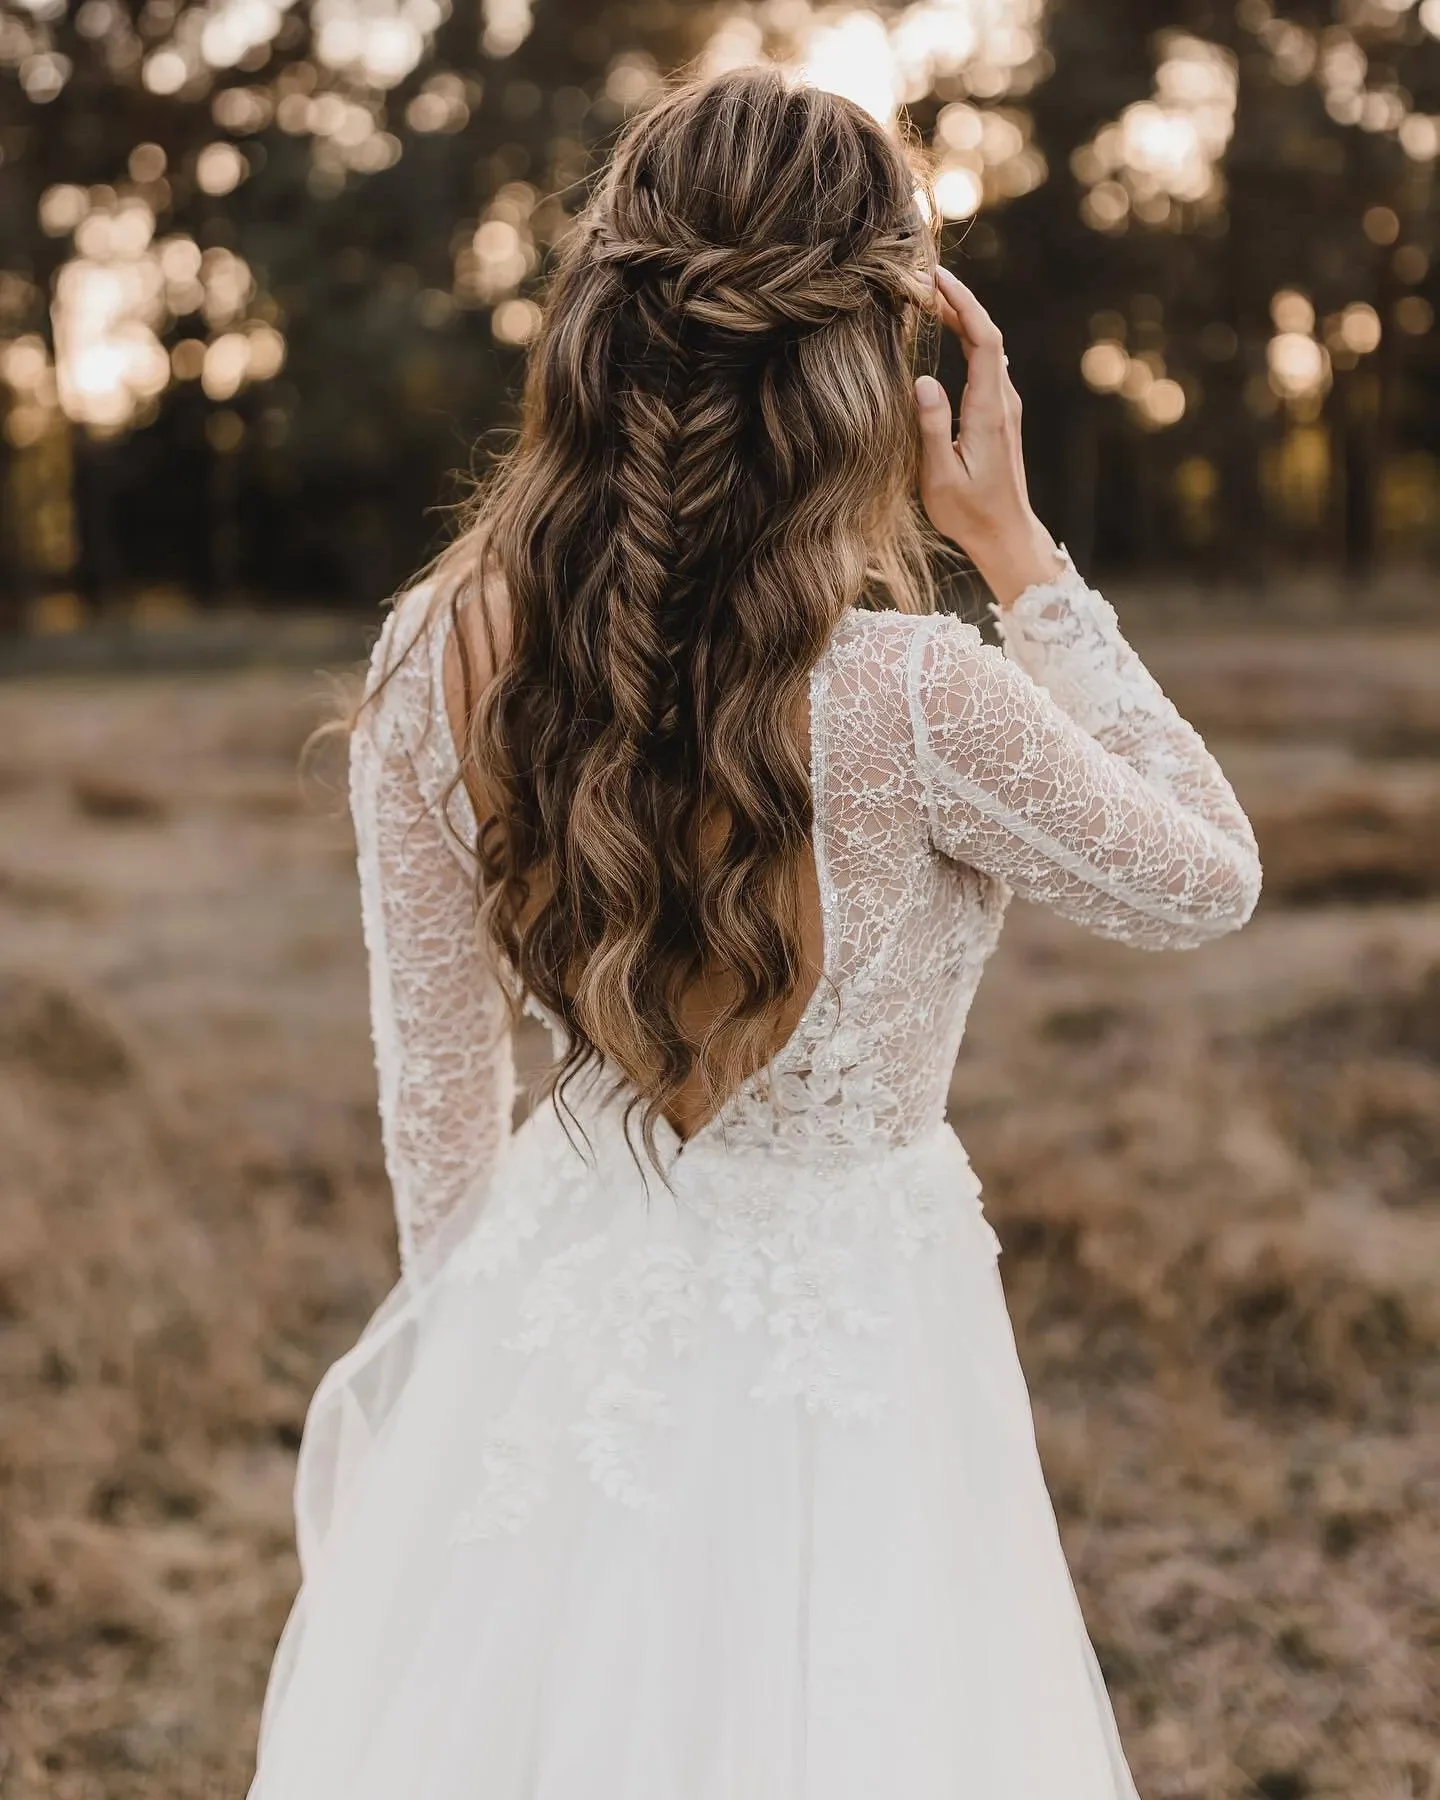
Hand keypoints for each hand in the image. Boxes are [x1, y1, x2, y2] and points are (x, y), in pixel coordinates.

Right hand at [915, 267, 1064, 607]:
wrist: (1005, 535)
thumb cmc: (969, 513)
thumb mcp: (940, 476)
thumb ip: (932, 427)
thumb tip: (922, 380)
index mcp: (988, 411)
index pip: (983, 340)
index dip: (963, 303)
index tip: (936, 278)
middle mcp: (1003, 402)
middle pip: (987, 335)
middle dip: (959, 301)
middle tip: (924, 279)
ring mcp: (1005, 407)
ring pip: (988, 347)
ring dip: (962, 317)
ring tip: (930, 297)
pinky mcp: (1001, 415)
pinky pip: (986, 362)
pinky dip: (967, 338)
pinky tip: (948, 332)